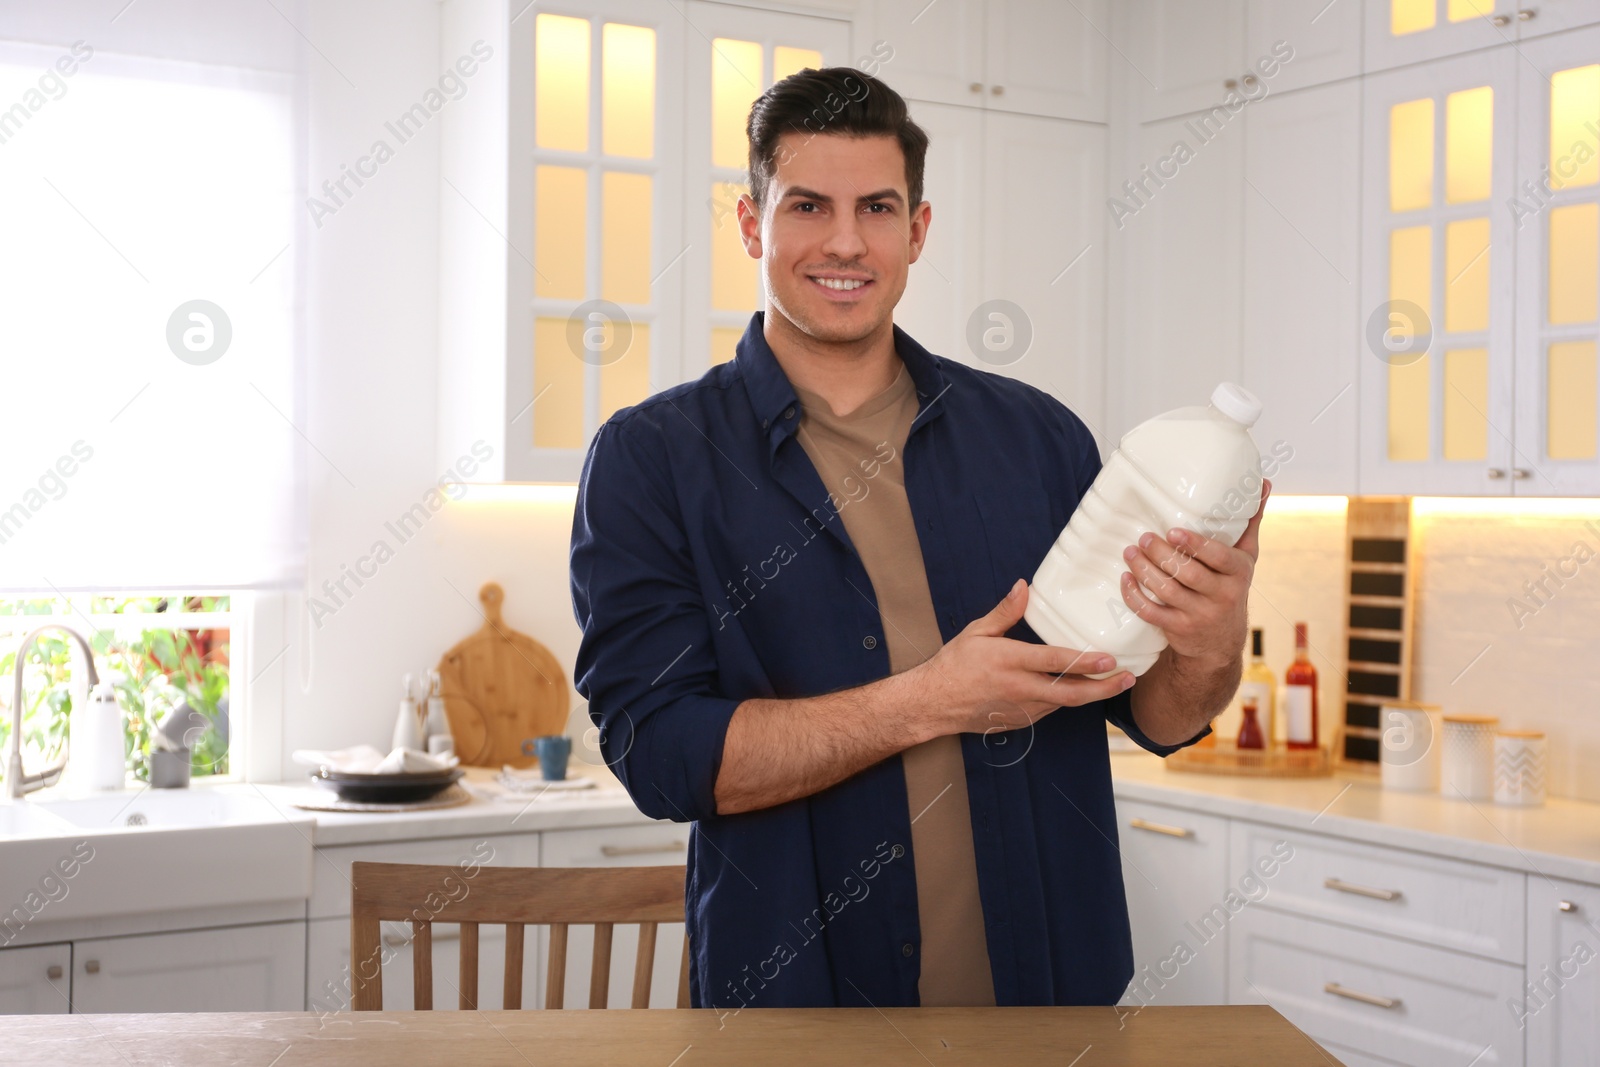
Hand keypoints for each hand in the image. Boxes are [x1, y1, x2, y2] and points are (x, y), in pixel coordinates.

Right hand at [913, 579, 1134, 735]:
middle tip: (1128, 678)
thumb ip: (1006, 611)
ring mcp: (1022, 709)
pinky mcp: (1021, 722)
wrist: (934, 703)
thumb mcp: (977, 632)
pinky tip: (1081, 690)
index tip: (1110, 658)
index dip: (1085, 661)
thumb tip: (1024, 586)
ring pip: (1065, 704)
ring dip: (1090, 694)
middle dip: (1104, 687)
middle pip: (1071, 693)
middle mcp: (1020, 688)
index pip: (1055, 663)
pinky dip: (1067, 700)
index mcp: (1009, 661)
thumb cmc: (954, 665)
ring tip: (1115, 683)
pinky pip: (1051, 711)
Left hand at [1119, 479, 1270, 668]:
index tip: (1173, 532)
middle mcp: (1222, 595)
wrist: (1220, 643)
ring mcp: (1199, 615)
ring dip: (1144, 570)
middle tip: (1143, 537)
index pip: (1219, 558)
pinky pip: (1151, 613)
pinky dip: (1135, 596)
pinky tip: (1125, 579)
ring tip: (1129, 552)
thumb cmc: (1229, 588)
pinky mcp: (1178, 629)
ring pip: (1167, 591)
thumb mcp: (1245, 558)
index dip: (1195, 546)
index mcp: (1238, 574)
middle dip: (1161, 555)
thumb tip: (1262, 482)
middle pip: (1187, 573)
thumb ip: (1249, 522)